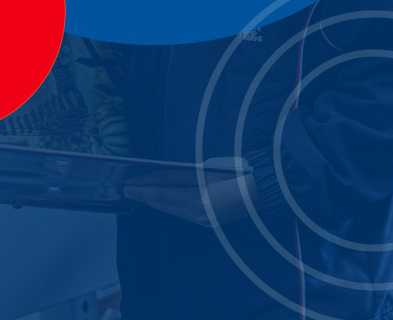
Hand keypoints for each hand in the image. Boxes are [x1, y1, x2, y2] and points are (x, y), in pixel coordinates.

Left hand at [124, 157, 255, 227]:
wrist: (266, 190)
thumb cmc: (239, 173)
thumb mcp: (209, 169)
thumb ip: (183, 175)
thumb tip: (160, 177)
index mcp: (199, 199)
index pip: (163, 193)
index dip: (143, 188)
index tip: (126, 185)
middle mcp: (198, 214)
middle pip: (164, 203)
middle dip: (145, 195)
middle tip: (128, 188)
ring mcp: (204, 220)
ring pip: (172, 210)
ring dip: (156, 201)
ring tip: (141, 193)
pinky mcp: (208, 222)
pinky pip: (183, 213)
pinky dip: (170, 205)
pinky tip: (163, 200)